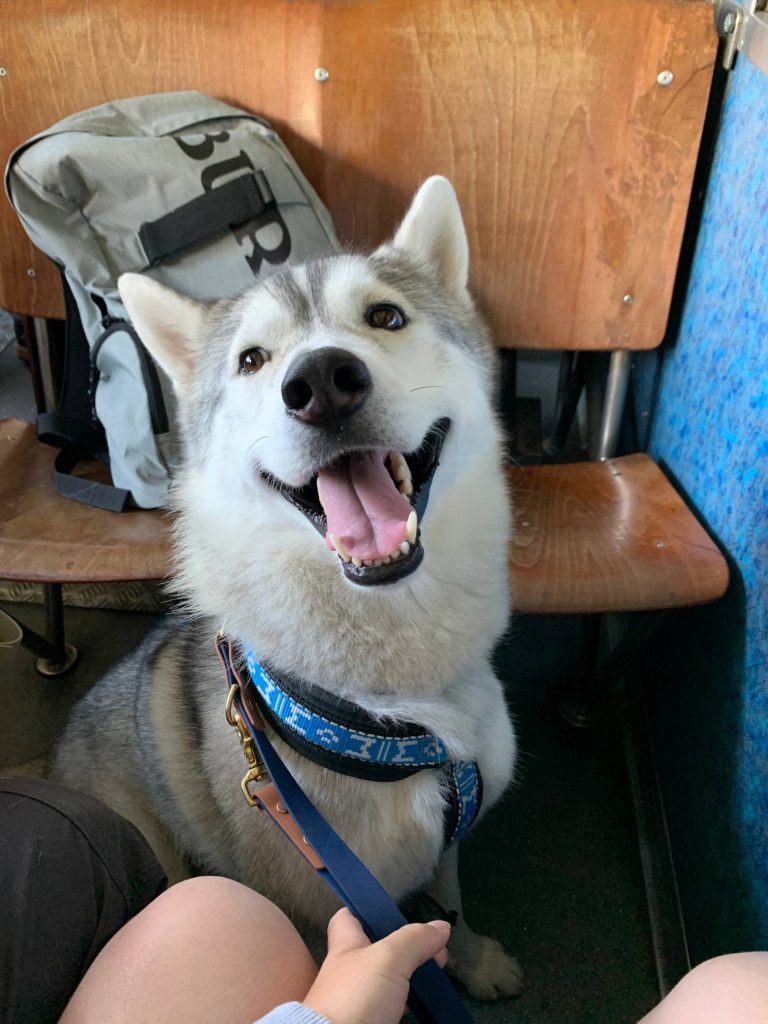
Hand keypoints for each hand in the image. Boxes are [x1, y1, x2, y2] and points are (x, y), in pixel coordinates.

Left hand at [302, 908, 450, 1023]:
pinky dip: (408, 1005)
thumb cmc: (356, 997)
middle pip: (379, 951)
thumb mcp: (388, 958)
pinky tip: (423, 1004)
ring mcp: (359, 1000)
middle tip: (436, 956)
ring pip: (389, 982)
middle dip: (406, 950)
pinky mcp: (369, 1023)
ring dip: (410, 980)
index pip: (349, 917)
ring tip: (436, 981)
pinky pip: (391, 1008)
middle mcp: (350, 971)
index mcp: (345, 945)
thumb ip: (414, 940)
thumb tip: (441, 926)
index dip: (370, 911)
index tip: (398, 915)